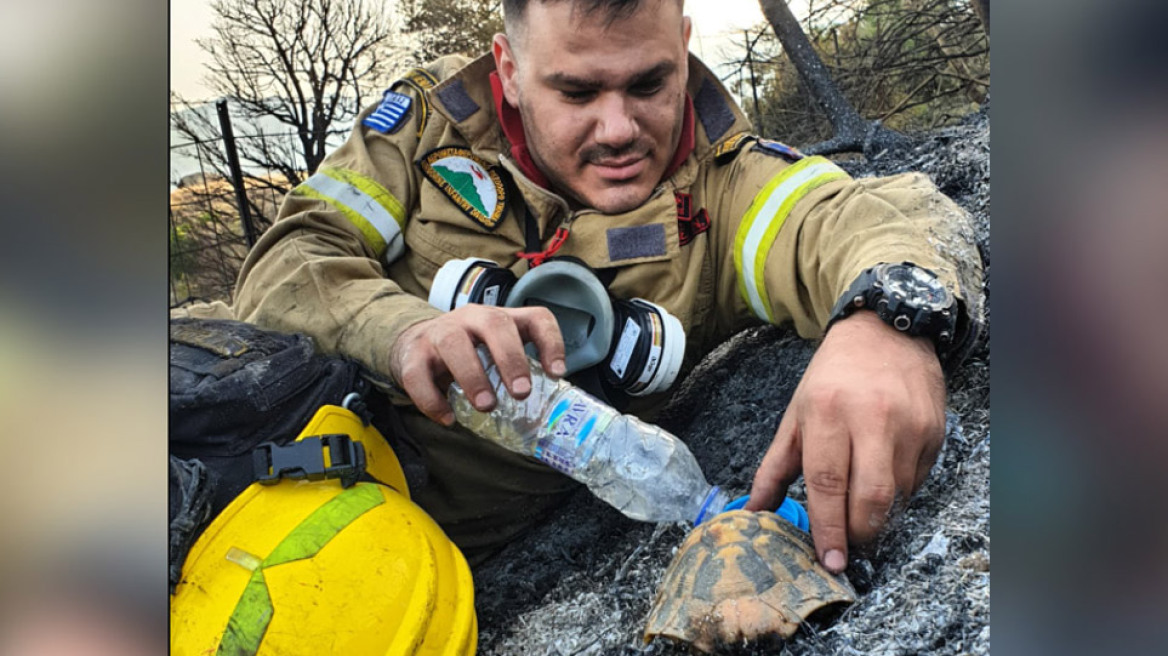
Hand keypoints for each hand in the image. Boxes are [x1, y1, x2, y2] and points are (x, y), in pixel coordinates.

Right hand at [389, 304, 566, 425]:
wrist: (414, 345)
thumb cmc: (467, 353)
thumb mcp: (494, 353)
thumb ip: (515, 372)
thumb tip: (545, 413)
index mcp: (501, 319)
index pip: (535, 318)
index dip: (551, 343)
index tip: (557, 374)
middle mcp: (472, 318)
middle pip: (495, 325)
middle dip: (511, 359)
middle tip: (521, 393)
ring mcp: (440, 333)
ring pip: (454, 344)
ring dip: (473, 377)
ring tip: (487, 406)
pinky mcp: (413, 354)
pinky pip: (419, 375)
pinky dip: (433, 400)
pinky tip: (448, 418)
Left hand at [744, 311, 945, 573]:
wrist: (885, 331)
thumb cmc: (832, 378)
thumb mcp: (796, 415)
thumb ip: (775, 467)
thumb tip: (754, 511)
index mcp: (828, 412)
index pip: (828, 482)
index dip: (829, 527)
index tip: (829, 560)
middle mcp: (873, 419)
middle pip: (871, 498)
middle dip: (858, 532)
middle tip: (847, 543)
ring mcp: (910, 426)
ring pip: (898, 495)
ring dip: (878, 514)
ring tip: (861, 506)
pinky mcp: (935, 431)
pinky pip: (918, 481)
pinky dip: (899, 493)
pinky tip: (883, 477)